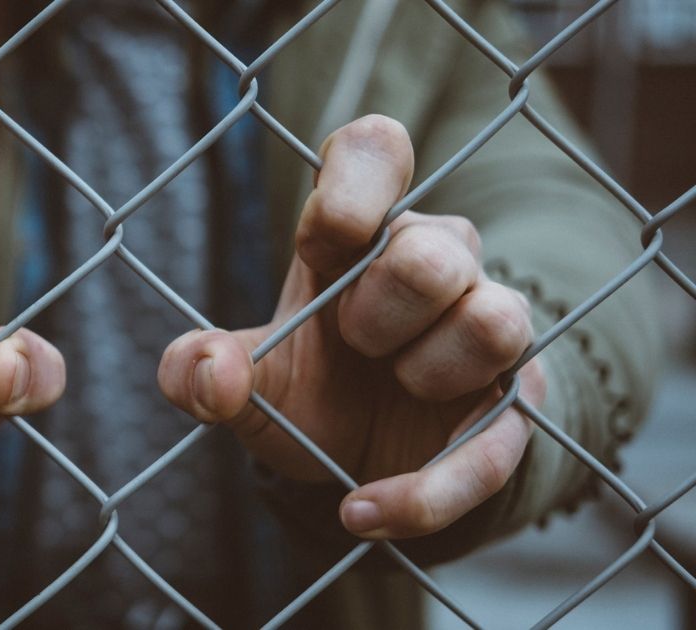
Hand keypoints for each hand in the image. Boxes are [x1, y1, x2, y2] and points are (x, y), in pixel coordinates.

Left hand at [158, 115, 544, 538]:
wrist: (359, 464)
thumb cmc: (309, 388)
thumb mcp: (244, 382)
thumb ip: (198, 369)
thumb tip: (208, 370)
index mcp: (357, 237)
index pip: (376, 152)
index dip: (358, 179)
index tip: (328, 234)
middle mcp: (432, 263)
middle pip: (434, 246)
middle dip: (379, 304)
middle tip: (352, 340)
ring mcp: (483, 328)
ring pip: (494, 318)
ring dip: (427, 368)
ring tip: (392, 387)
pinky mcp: (511, 405)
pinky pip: (497, 441)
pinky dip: (426, 488)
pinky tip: (362, 510)